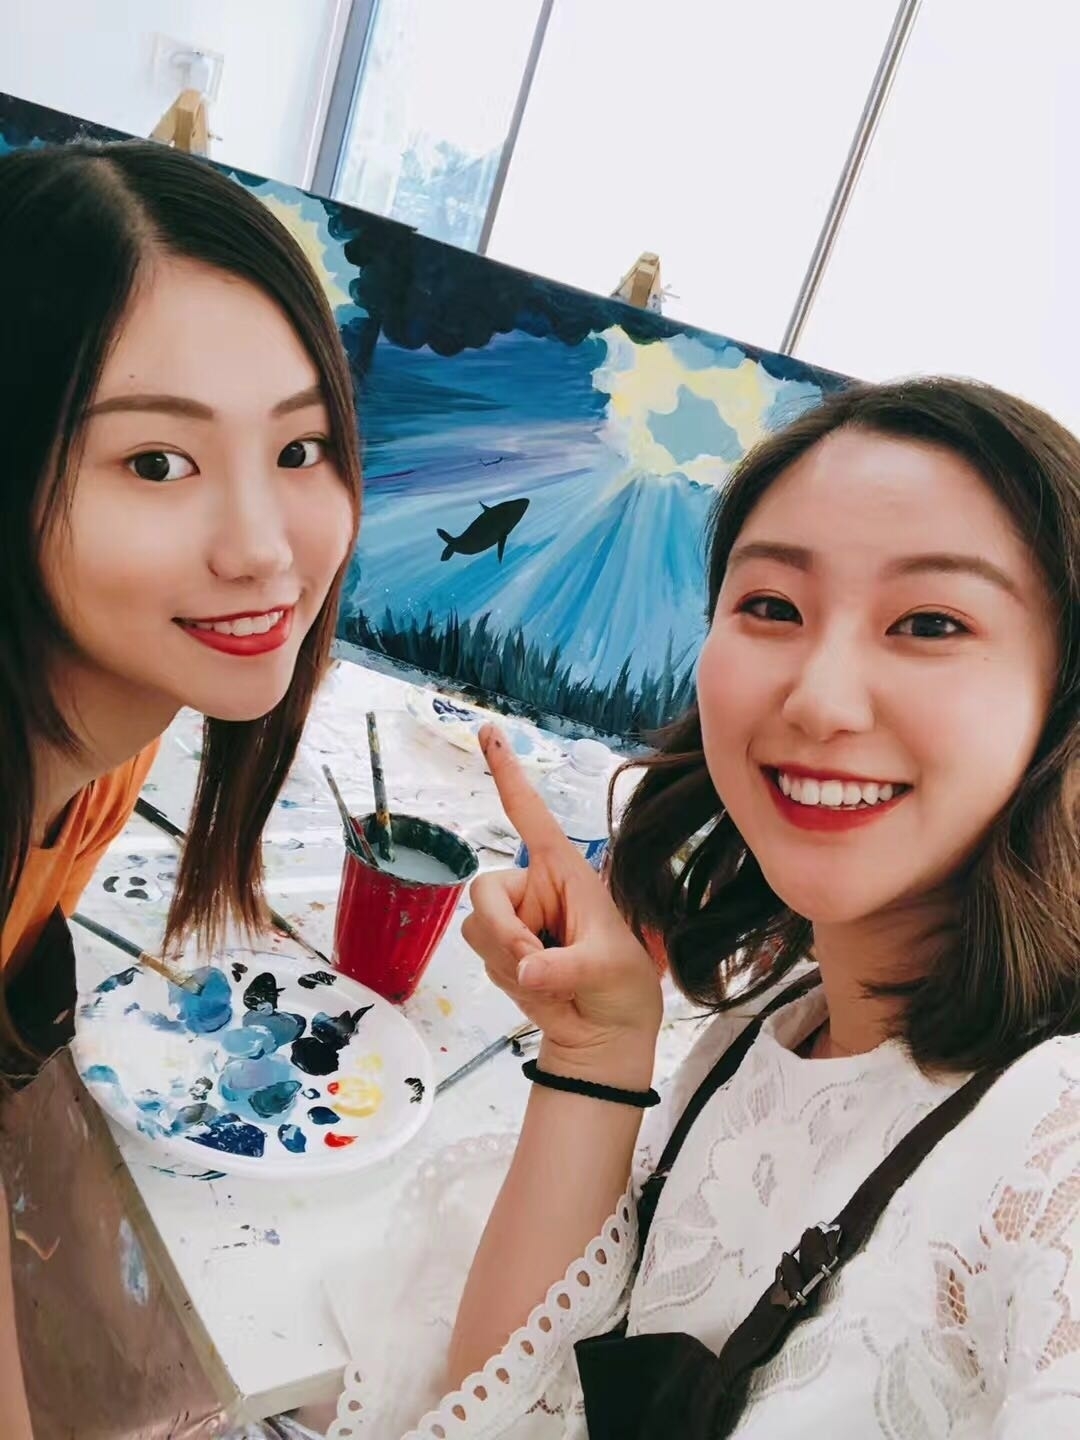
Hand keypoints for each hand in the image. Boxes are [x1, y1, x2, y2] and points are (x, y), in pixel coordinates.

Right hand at [463, 726, 662, 1078]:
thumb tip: (525, 968)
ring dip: (508, 962)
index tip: (489, 732)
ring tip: (554, 981)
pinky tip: (542, 991)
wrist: (605, 1033)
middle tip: (533, 965)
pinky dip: (507, 981)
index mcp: (564, 870)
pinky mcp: (501, 950)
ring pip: (477, 930)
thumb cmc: (621, 984)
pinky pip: (481, 958)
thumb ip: (565, 966)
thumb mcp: (607, 969)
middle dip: (502, 933)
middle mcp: (534, 887)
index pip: (530, 815)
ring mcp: (515, 919)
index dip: (508, 774)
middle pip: (483, 890)